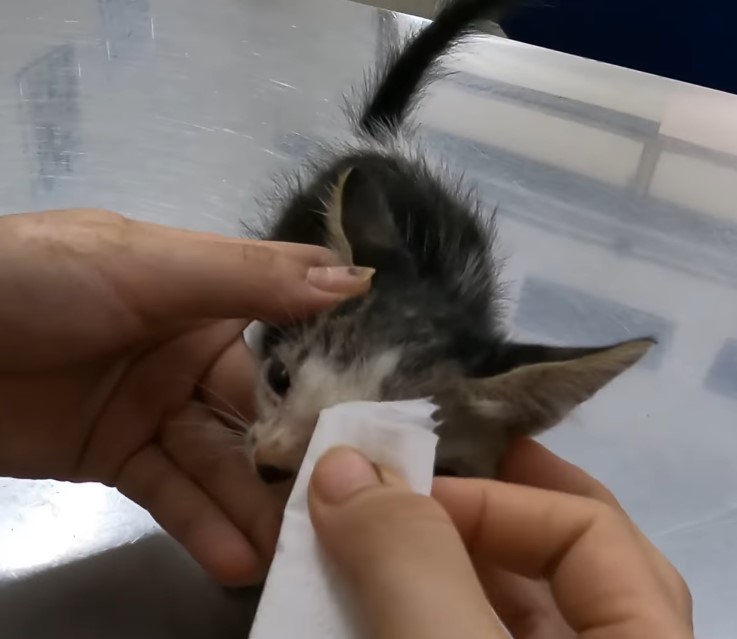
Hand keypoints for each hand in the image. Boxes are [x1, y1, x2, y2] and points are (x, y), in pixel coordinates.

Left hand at [0, 208, 370, 584]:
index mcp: (210, 294)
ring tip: (294, 552)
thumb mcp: (149, 265)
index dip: (333, 371)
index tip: (385, 415)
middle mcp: (194, 351)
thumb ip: (251, 279)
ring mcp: (158, 407)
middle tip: (342, 507)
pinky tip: (237, 560)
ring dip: (253, 507)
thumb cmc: (42, 280)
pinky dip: (201, 526)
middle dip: (295, 457)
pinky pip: (171, 492)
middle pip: (261, 410)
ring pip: (221, 461)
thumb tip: (355, 279)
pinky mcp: (120, 456)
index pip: (290, 332)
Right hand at [308, 440, 692, 637]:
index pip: (586, 524)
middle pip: (545, 560)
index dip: (489, 495)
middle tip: (381, 492)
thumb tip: (342, 463)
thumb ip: (409, 559)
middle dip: (456, 517)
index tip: (394, 497)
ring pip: (492, 609)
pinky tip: (359, 605)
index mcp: (651, 636)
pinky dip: (407, 619)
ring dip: (421, 569)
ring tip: (353, 542)